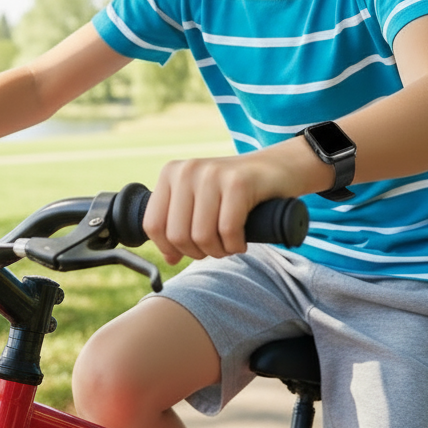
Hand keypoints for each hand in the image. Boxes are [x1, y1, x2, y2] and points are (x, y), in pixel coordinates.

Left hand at [143, 152, 298, 263]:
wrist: (274, 169)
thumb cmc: (233, 192)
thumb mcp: (199, 202)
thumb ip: (179, 225)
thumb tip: (169, 258)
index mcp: (170, 173)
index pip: (153, 224)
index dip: (169, 248)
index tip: (188, 250)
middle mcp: (187, 170)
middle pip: (177, 235)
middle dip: (197, 253)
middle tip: (215, 248)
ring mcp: (212, 174)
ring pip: (202, 236)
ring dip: (218, 251)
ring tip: (229, 245)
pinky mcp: (238, 183)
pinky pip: (228, 231)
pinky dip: (235, 245)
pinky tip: (241, 241)